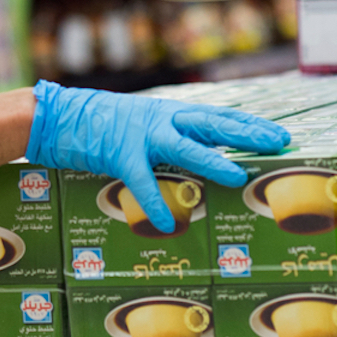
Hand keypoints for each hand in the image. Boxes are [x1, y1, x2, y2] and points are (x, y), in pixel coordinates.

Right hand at [25, 81, 289, 233]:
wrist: (57, 115)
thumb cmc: (98, 122)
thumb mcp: (140, 125)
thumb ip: (166, 138)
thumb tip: (194, 156)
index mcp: (167, 113)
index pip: (217, 115)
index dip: (248, 124)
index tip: (277, 133)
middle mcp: (160, 119)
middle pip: (211, 123)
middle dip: (246, 133)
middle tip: (278, 142)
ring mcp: (140, 135)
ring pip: (183, 146)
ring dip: (212, 161)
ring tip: (238, 177)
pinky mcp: (118, 153)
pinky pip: (140, 181)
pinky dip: (154, 203)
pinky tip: (166, 224)